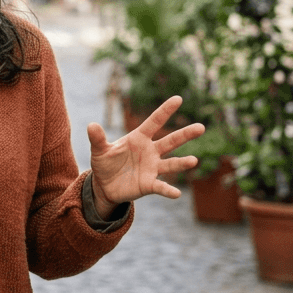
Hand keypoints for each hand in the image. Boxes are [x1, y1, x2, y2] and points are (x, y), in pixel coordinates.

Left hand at [87, 95, 204, 215]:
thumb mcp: (99, 150)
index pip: (154, 122)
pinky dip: (168, 190)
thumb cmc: (105, 163)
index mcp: (139, 138)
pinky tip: (176, 194)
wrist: (105, 185)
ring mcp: (152, 168)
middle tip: (201, 127)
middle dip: (185, 134)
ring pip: (171, 164)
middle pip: (170, 141)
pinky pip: (161, 186)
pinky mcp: (149, 184)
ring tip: (194, 160)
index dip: (165, 111)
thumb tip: (91, 125)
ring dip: (182, 163)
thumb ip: (98, 139)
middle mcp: (150, 151)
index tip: (178, 99)